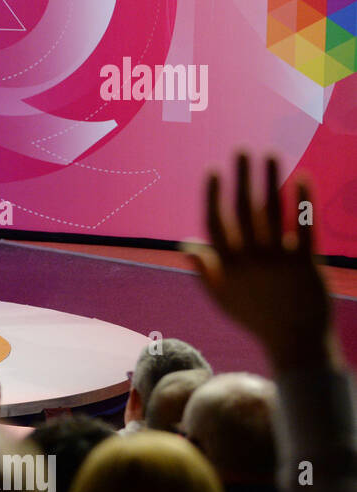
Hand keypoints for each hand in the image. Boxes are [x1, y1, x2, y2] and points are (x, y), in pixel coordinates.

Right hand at [184, 153, 330, 369]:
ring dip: (271, 179)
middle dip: (242, 177)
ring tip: (272, 154)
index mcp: (227, 267)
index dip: (214, 195)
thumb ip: (204, 270)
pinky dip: (302, 201)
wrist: (295, 342)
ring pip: (272, 212)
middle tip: (242, 150)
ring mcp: (278, 261)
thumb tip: (186, 243)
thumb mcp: (221, 298)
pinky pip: (303, 226)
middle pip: (243, 210)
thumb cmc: (256, 319)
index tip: (215, 170)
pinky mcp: (306, 264)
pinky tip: (303, 177)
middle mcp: (250, 260)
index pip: (215, 223)